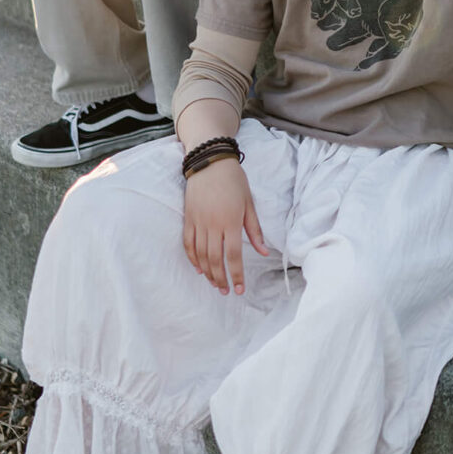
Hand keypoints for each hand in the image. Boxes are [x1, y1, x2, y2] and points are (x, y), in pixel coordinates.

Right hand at [182, 159, 268, 294]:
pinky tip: (198, 268)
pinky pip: (188, 243)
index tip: (240, 289)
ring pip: (200, 255)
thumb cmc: (234, 182)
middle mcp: (213, 225)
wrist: (210, 162)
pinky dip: (192, 258)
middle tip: (225, 291)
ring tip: (214, 283)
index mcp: (231, 222)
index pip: (233, 256)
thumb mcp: (249, 204)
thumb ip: (255, 230)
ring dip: (207, 272)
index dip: (236, 275)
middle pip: (215, 259)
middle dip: (220, 279)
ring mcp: (198, 222)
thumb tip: (264, 252)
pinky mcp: (188, 218)